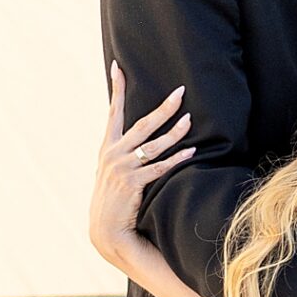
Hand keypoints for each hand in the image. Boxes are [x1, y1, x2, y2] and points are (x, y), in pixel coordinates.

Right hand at [87, 63, 193, 266]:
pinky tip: (191, 152)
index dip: (117, 89)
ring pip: (154, 145)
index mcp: (107, 147)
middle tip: (180, 92)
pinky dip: (176, 159)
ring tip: (190, 120)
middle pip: (141, 124)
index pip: (113, 112)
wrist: (104, 230)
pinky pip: (159, 167)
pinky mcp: (132, 183)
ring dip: (175, 132)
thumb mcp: (109, 172)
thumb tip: (134, 139)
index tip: (117, 67)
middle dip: (163, 108)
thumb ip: (120, 154)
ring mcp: (122, 168)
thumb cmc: (111, 199)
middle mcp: (113, 154)